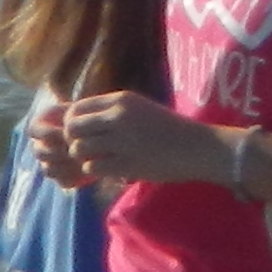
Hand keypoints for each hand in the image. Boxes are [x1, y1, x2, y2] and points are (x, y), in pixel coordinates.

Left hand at [57, 91, 238, 193]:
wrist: (199, 147)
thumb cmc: (168, 129)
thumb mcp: (138, 110)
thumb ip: (109, 112)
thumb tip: (74, 120)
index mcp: (121, 100)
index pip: (76, 109)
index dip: (72, 124)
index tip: (83, 135)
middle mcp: (119, 116)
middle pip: (72, 128)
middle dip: (73, 141)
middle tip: (87, 150)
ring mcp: (123, 139)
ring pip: (78, 148)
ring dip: (83, 158)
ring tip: (98, 160)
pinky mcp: (128, 162)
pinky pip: (92, 167)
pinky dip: (95, 171)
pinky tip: (109, 170)